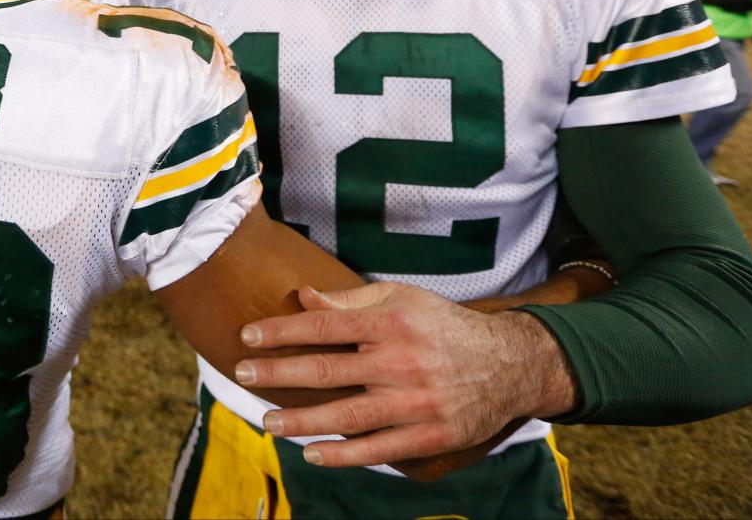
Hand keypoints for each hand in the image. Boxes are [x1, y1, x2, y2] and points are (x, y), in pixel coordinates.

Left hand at [234, 283, 575, 471]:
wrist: (510, 363)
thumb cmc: (443, 326)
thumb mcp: (402, 298)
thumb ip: (350, 300)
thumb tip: (304, 296)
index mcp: (390, 321)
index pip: (323, 325)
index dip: (282, 331)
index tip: (247, 337)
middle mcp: (400, 361)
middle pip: (327, 369)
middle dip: (279, 373)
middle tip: (241, 375)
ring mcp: (415, 402)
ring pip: (347, 415)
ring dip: (302, 420)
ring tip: (267, 422)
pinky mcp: (430, 436)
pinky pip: (379, 449)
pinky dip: (344, 454)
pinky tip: (312, 453)